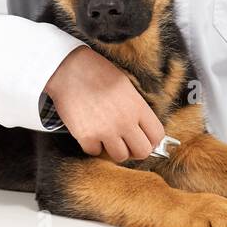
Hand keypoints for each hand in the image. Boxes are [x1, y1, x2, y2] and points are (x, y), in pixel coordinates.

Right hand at [44, 46, 164, 161]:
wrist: (69, 69)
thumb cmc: (97, 72)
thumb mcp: (126, 86)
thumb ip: (137, 108)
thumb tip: (143, 129)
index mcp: (137, 106)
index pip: (157, 135)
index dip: (152, 140)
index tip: (145, 139)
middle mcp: (124, 121)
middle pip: (142, 152)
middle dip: (136, 149)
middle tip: (128, 143)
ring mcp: (105, 130)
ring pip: (120, 156)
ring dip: (115, 149)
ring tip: (109, 137)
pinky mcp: (86, 136)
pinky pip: (95, 152)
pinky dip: (94, 146)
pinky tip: (92, 133)